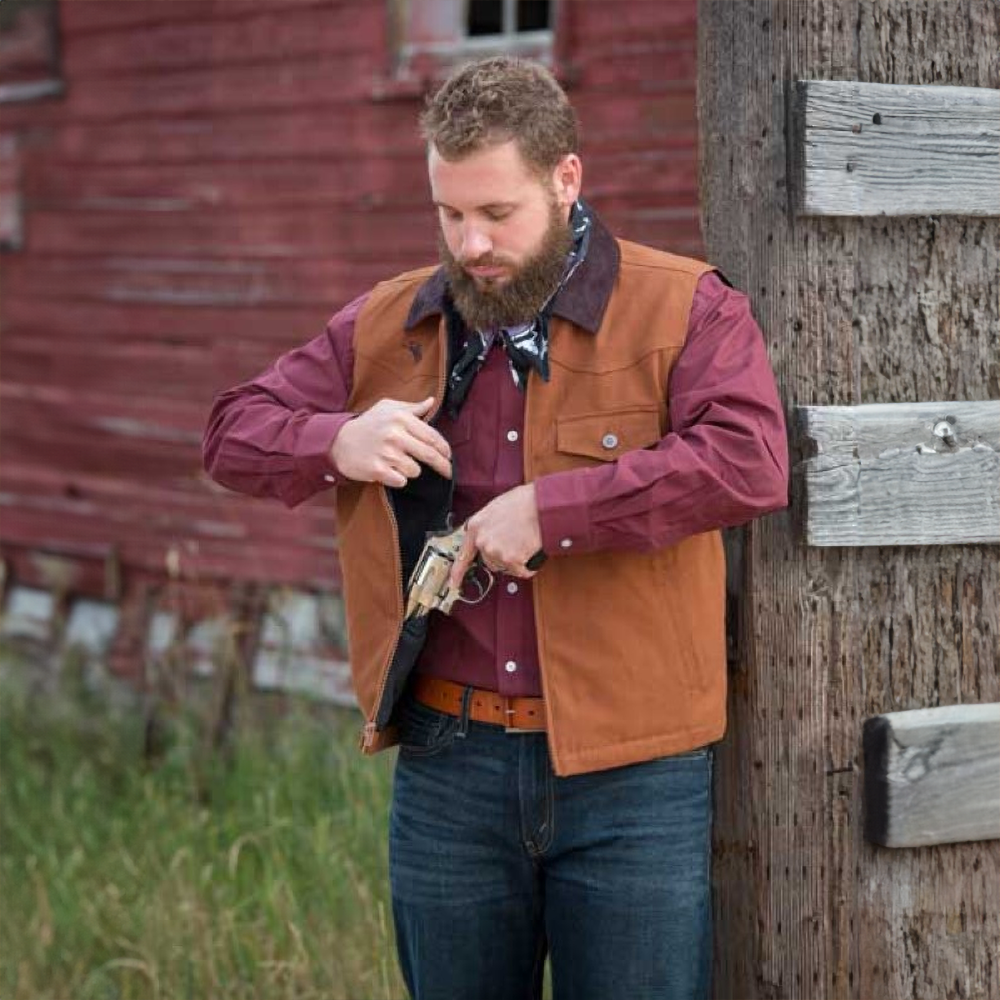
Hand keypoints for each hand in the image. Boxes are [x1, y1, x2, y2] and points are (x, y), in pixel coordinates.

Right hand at [330, 397, 451, 487]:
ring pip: (415, 470)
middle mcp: (395, 435)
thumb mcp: (387, 408)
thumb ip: (411, 408)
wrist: (338, 441)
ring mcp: (386, 454)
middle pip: (429, 455)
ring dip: (412, 470)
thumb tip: (431, 402)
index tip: (448, 456)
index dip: (444, 449)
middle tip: (448, 472)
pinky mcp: (377, 470)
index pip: (432, 436)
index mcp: (401, 419)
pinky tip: (390, 472)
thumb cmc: (367, 424)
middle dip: (442, 466)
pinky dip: (399, 479)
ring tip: (400, 463)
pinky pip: (401, 481)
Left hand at [449, 484, 541, 586]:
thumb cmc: (524, 502)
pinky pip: (522, 570)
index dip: (457, 572)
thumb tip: (491, 534)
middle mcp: (483, 541)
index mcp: (476, 526)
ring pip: (506, 566)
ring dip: (516, 559)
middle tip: (516, 541)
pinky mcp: (512, 560)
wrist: (542, 504)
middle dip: (502, 556)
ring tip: (524, 541)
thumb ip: (488, 525)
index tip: (453, 583)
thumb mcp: (496, 508)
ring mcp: (496, 552)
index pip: (463, 554)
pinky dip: (528, 565)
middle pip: (490, 561)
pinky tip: (531, 549)